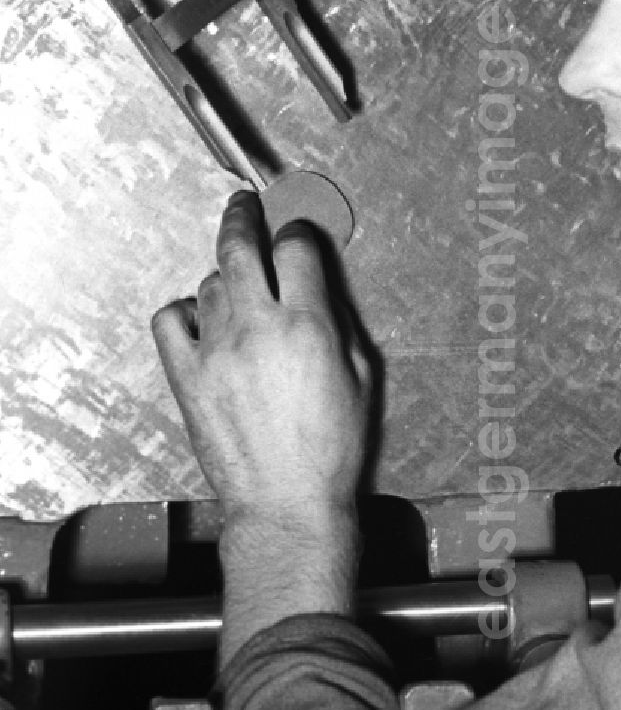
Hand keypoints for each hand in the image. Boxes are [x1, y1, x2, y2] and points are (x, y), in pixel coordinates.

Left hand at [151, 190, 369, 531]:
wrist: (286, 503)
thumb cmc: (330, 452)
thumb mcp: (361, 378)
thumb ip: (337, 323)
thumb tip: (320, 289)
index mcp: (308, 326)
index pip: (295, 247)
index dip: (297, 232)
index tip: (296, 234)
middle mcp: (257, 329)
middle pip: (241, 246)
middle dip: (244, 216)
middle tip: (244, 206)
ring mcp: (215, 351)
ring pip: (209, 282)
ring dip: (226, 277)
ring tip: (238, 288)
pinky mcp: (186, 376)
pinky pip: (170, 319)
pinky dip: (184, 310)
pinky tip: (200, 319)